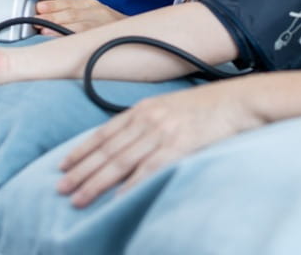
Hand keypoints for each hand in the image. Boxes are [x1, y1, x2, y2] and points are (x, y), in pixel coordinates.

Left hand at [35, 0, 125, 33]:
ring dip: (60, 27)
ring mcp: (103, 25)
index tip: (39, 8)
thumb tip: (44, 17)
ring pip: (79, 25)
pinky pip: (87, 38)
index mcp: (91, 4)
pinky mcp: (106, 37)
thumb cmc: (106, 25)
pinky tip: (60, 41)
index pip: (69, 3)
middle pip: (72, 14)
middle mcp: (98, 12)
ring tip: (44, 30)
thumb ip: (71, 13)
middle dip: (52, 17)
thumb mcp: (91, 13)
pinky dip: (72, 38)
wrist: (135, 33)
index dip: (53, 5)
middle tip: (36, 21)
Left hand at [57, 80, 263, 207]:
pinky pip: (147, 170)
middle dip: (80, 170)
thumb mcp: (174, 107)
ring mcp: (162, 133)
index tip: (63, 165)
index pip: (104, 132)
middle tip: (60, 187)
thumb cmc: (211, 106)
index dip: (81, 150)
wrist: (240, 100)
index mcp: (145, 108)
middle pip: (106, 150)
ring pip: (120, 162)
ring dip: (95, 182)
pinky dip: (130, 186)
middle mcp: (148, 119)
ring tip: (77, 198)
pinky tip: (116, 199)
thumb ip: (152, 121)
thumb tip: (133, 141)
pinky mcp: (178, 146)